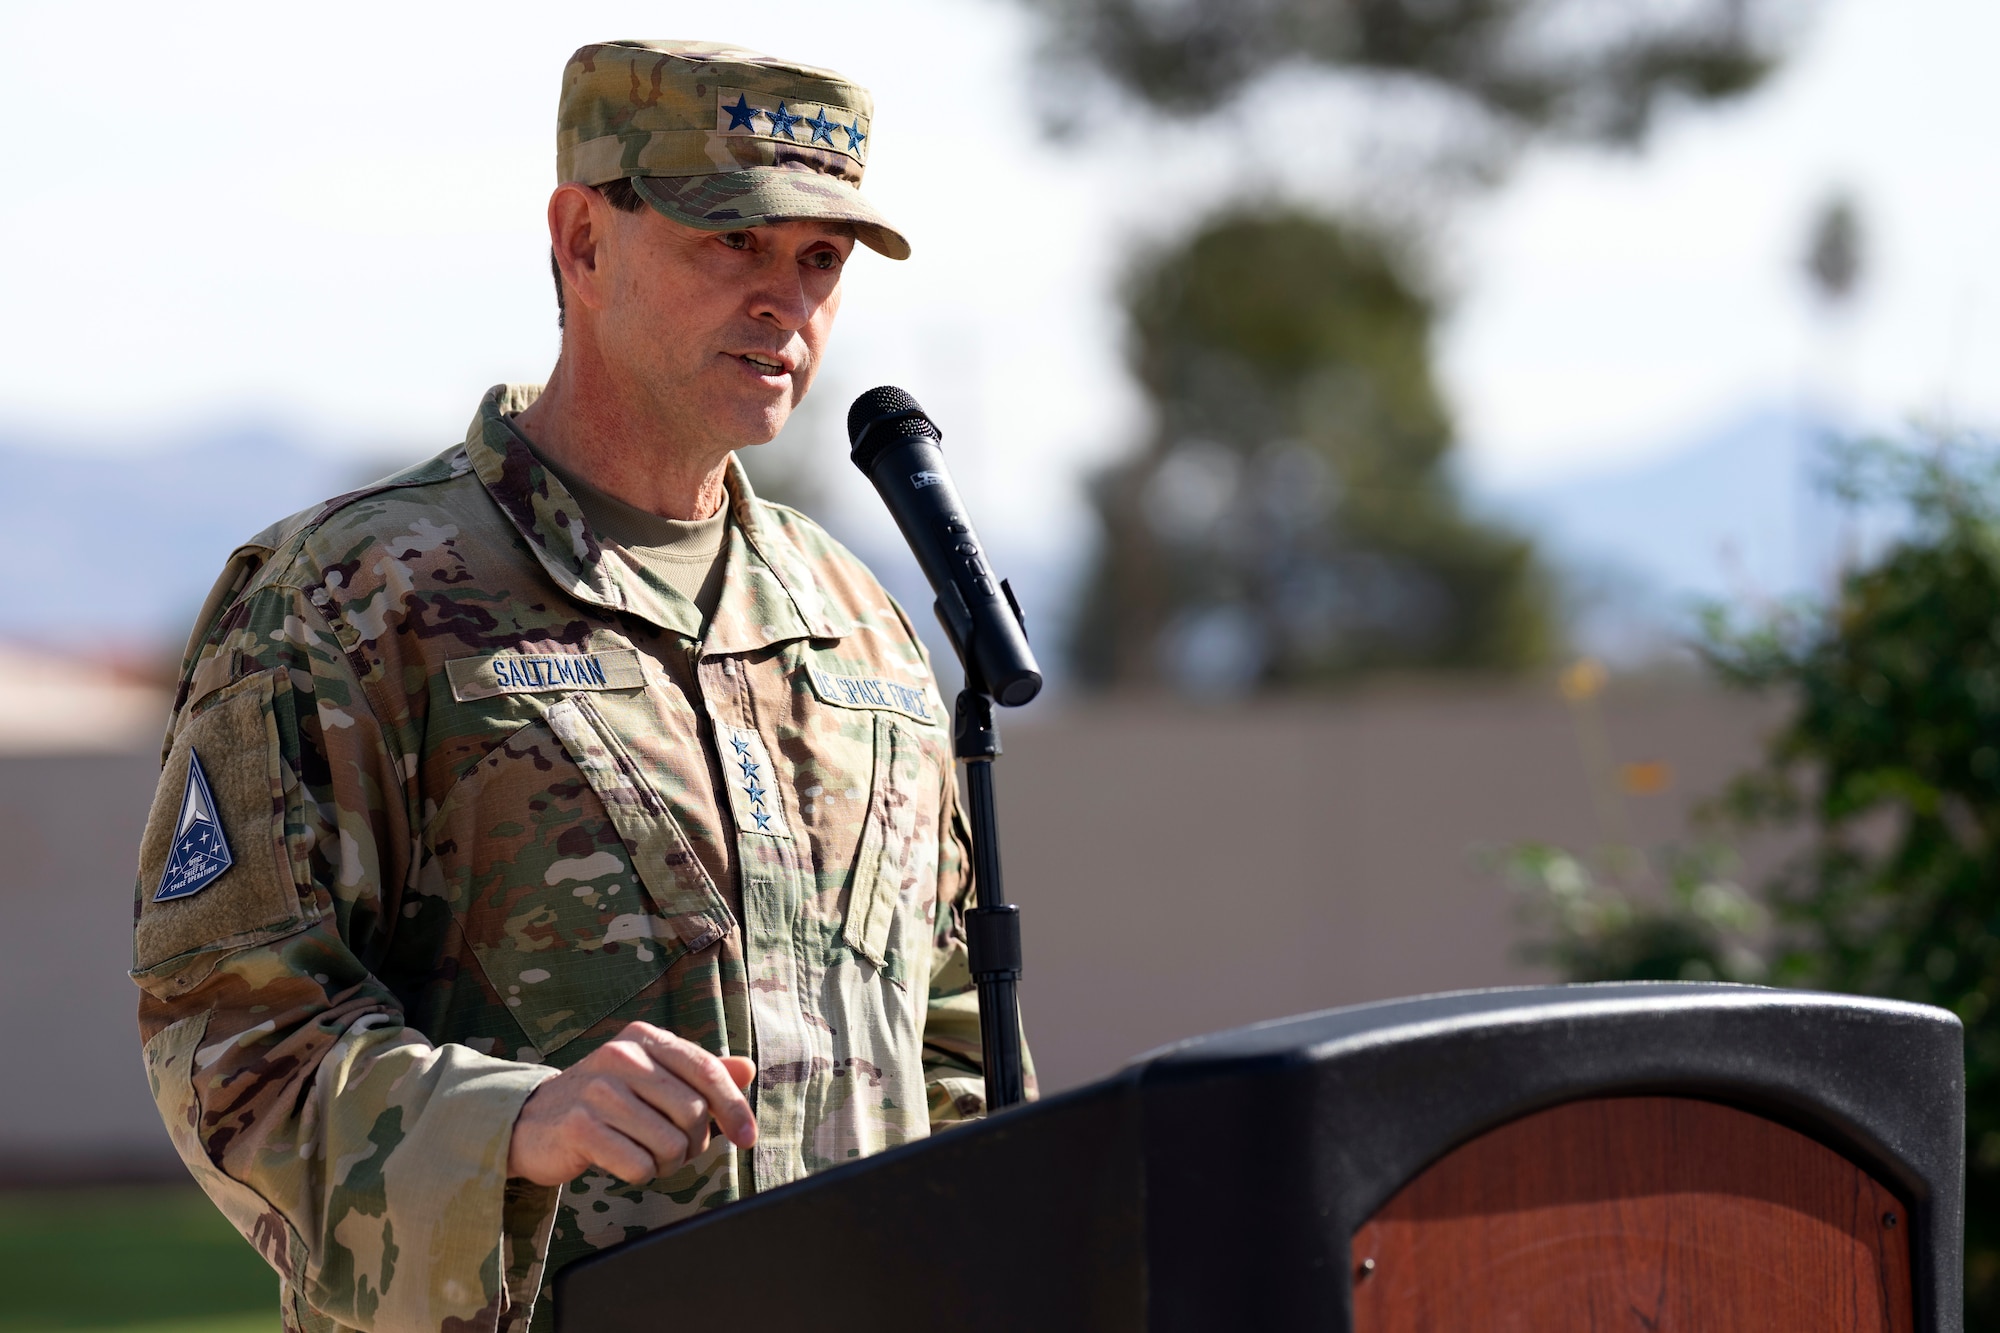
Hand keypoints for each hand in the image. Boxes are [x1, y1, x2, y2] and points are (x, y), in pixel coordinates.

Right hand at [507, 1022, 756, 1185]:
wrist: (532, 1121)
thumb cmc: (603, 1101)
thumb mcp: (650, 1077)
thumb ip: (697, 1073)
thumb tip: (748, 1068)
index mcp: (644, 1038)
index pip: (707, 1072)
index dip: (734, 1108)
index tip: (748, 1138)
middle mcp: (621, 1056)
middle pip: (693, 1111)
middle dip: (694, 1143)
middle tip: (676, 1151)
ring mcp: (598, 1090)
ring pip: (669, 1143)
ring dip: (668, 1163)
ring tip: (649, 1156)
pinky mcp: (579, 1127)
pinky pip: (638, 1164)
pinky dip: (641, 1174)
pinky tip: (625, 1164)